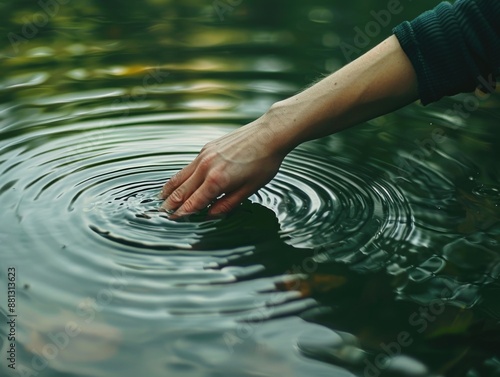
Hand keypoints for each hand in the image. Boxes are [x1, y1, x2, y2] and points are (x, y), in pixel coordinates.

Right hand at [160, 116, 288, 217]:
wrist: (269, 134)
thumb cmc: (264, 163)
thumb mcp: (250, 189)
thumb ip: (228, 204)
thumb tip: (210, 214)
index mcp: (217, 180)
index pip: (194, 202)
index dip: (182, 214)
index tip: (173, 221)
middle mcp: (206, 167)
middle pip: (182, 190)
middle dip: (170, 205)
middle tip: (161, 215)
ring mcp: (204, 155)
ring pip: (181, 176)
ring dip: (170, 190)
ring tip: (161, 200)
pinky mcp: (206, 148)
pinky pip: (188, 166)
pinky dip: (180, 177)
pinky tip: (178, 183)